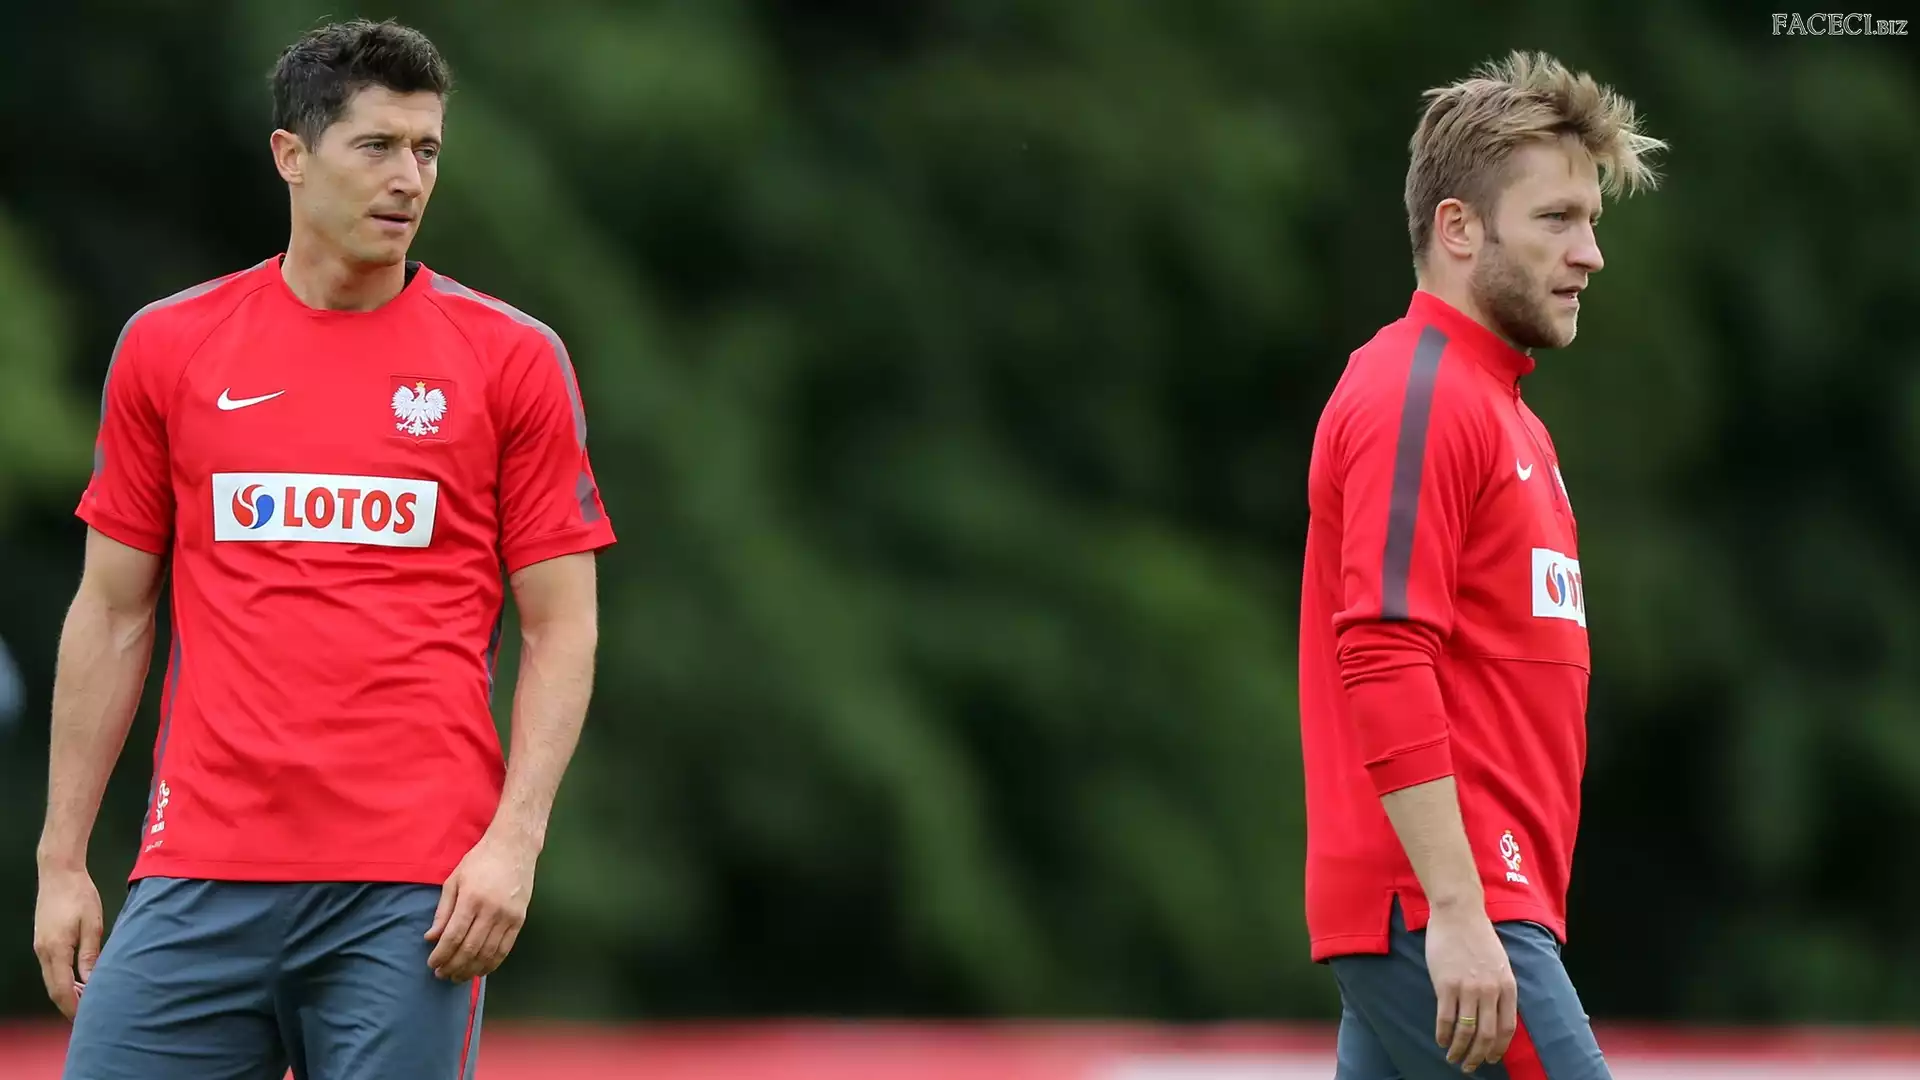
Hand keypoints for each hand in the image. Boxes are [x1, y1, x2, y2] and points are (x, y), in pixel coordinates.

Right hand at [33, 864, 103, 1019]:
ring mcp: (40, 947)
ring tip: (88, 1001)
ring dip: (67, 993)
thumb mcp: (92, 923)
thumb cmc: (79, 895)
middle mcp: (43, 952)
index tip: (87, 1019)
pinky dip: (63, 979)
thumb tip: (91, 980)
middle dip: (69, 1005)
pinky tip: (79, 981)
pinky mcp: (43, 941)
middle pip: (54, 988)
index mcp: (55, 950)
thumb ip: (90, 953)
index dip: (73, 1007)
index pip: (62, 989)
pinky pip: (52, 968)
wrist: (59, 873)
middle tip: (89, 1016)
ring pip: (52, 979)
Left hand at [425, 832, 536, 981]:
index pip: (454, 936)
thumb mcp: (454, 880)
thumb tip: (431, 938)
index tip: (432, 964)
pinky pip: (505, 949)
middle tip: (442, 975)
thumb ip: (443, 911)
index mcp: (471, 898)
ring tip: (458, 977)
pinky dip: (492, 963)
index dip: (441, 955)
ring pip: (488, 953)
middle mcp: (491, 910)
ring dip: (471, 970)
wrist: (514, 848)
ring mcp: (508, 917)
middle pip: (470, 949)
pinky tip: (481, 970)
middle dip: (453, 966)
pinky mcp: (520, 920)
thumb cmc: (480, 861)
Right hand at [1425, 904, 1517, 1072]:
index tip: (1491, 1058)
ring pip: (1466, 1031)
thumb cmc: (1478, 936)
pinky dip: (1443, 1034)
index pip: (1506, 1028)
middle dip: (1478, 1057)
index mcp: (1507, 986)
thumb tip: (1494, 1015)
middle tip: (1469, 1066)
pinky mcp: (1445, 985)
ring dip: (1459, 1050)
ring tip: (1453, 1058)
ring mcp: (1468, 988)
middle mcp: (1490, 991)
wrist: (1459, 913)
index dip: (1498, 1048)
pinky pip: (1446, 1018)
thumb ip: (1499, 988)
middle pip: (1486, 1035)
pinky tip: (1440, 1040)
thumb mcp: (1500, 963)